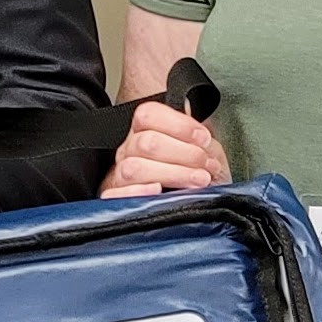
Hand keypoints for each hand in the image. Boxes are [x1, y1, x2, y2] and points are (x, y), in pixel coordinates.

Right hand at [102, 99, 230, 196]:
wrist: (195, 207)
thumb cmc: (198, 177)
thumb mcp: (205, 151)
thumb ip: (201, 139)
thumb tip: (201, 135)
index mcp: (145, 131)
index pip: (148, 114)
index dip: (180, 125)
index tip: (204, 139)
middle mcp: (129, 150)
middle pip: (147, 142)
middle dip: (185, 154)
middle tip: (205, 165)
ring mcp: (120, 174)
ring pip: (135, 168)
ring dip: (174, 174)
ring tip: (198, 181)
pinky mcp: (117, 199)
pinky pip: (115, 194)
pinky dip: (138, 192)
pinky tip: (158, 191)